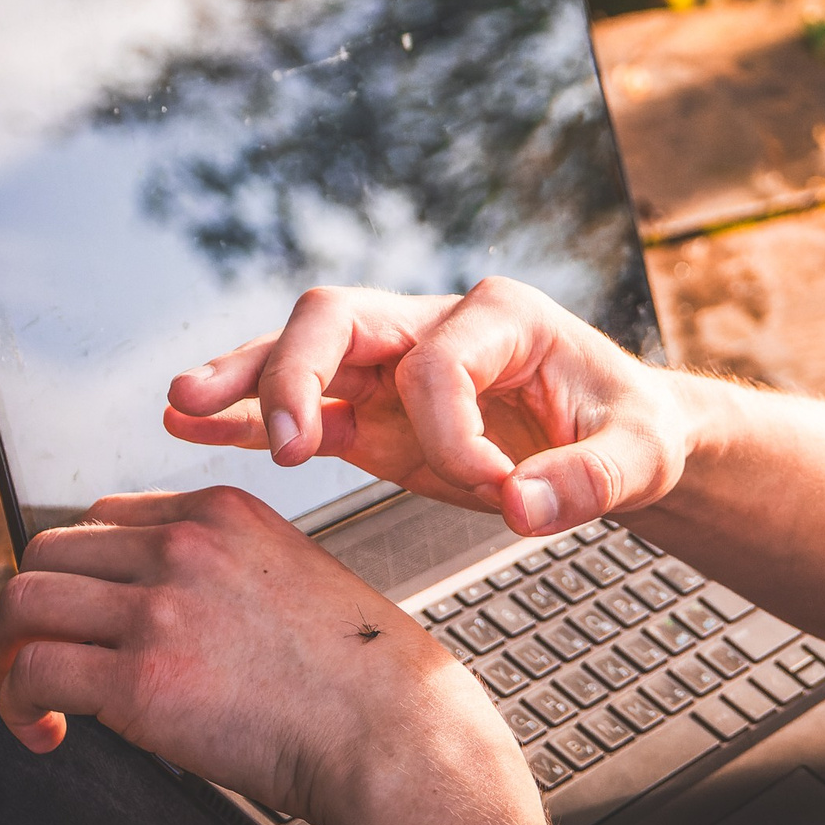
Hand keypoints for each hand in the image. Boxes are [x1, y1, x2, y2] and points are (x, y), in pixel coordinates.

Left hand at [0, 487, 506, 819]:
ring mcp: (159, 608)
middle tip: (39, 658)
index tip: (86, 619)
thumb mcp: (293, 575)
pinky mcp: (139, 680)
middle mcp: (185, 545)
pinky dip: (16, 706)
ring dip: (7, 654)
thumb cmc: (357, 674)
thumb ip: (222, 571)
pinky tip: (47, 733)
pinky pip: (30, 672)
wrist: (390, 729)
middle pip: (48, 551)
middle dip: (31, 610)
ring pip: (21, 602)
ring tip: (29, 698)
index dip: (81, 573)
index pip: (105, 516)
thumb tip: (153, 610)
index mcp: (225, 512)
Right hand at [161, 278, 694, 539]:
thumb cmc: (636, 431)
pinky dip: (248, 416)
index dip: (451, 433)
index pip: (440, 360)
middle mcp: (438, 325)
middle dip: (299, 370)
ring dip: (246, 381)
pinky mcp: (375, 414)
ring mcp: (397, 365)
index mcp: (503, 317)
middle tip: (284, 442)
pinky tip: (191, 428)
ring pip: (305, 354)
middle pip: (342, 318)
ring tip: (182, 407)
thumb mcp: (642, 455)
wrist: (628, 438)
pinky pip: (304, 407)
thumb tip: (527, 507)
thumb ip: (592, 481)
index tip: (497, 491)